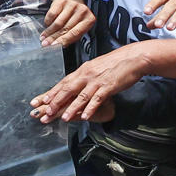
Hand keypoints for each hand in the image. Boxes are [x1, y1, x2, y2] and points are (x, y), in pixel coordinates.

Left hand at [30, 46, 151, 123]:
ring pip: (81, 96)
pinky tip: (84, 117)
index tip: (41, 100)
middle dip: (56, 101)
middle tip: (46, 112)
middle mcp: (87, 75)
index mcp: (83, 70)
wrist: (134, 57)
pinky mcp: (108, 86)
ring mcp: (97, 81)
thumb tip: (76, 82)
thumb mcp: (96, 67)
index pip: (64, 82)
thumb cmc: (116, 62)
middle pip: (68, 89)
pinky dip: (90, 108)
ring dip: (71, 108)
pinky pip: (97, 99)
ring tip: (63, 118)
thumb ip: (85, 75)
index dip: (52, 92)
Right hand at [40, 0, 95, 46]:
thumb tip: (58, 45)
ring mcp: (72, 5)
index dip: (63, 40)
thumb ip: (71, 38)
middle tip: (45, 43)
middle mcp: (82, 11)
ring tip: (44, 37)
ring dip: (48, 31)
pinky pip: (52, 14)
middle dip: (53, 38)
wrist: (72, 0)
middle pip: (65, 28)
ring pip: (57, 23)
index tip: (54, 45)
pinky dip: (48, 22)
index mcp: (89, 20)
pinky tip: (47, 25)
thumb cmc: (75, 18)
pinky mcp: (62, 1)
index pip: (75, 33)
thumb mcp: (78, 28)